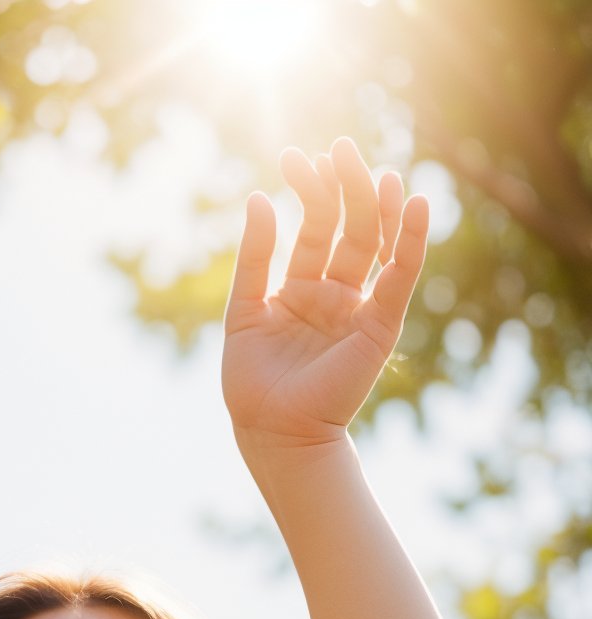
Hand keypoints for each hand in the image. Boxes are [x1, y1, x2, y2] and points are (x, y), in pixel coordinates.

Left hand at [221, 137, 428, 460]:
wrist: (273, 432)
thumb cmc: (252, 384)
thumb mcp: (243, 311)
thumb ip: (255, 257)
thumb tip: (261, 198)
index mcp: (303, 288)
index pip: (315, 226)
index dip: (309, 190)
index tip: (295, 158)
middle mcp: (336, 293)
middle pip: (349, 226)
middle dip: (344, 186)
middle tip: (338, 145)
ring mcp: (360, 308)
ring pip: (376, 244)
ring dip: (378, 203)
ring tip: (375, 166)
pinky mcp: (379, 326)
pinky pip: (399, 277)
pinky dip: (411, 240)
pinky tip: (415, 202)